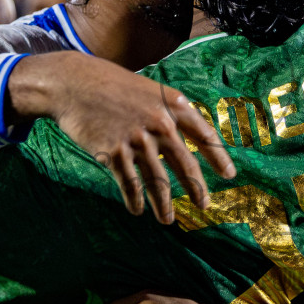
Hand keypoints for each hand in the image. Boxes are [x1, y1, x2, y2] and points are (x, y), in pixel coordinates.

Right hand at [9, 53, 234, 222]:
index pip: (204, 135)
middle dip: (197, 189)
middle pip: (185, 164)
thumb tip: (185, 137)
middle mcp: (160, 123)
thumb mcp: (148, 91)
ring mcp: (137, 139)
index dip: (218, 157)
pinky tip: (138, 210)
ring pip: (157, 181)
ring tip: (168, 220)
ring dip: (164, 205)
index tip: (229, 175)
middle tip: (204, 206)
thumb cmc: (111, 86)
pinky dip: (135, 200)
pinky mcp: (113, 152)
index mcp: (173, 104)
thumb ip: (168, 112)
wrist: (74, 83)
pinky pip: (130, 184)